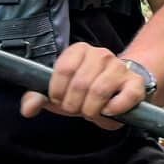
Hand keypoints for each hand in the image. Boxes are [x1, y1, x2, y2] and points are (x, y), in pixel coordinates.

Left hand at [21, 43, 148, 129]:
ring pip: (100, 91)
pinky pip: (124, 98)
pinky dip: (114, 109)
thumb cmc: (85, 91)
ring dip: (91, 109)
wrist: (118, 91)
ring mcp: (120, 67)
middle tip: (76, 109)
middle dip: (74, 105)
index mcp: (79, 51)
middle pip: (81, 83)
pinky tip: (109, 111)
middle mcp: (101, 54)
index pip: (63, 69)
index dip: (58, 91)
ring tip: (91, 112)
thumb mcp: (60, 92)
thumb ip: (39, 98)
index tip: (59, 100)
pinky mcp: (136, 84)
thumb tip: (27, 109)